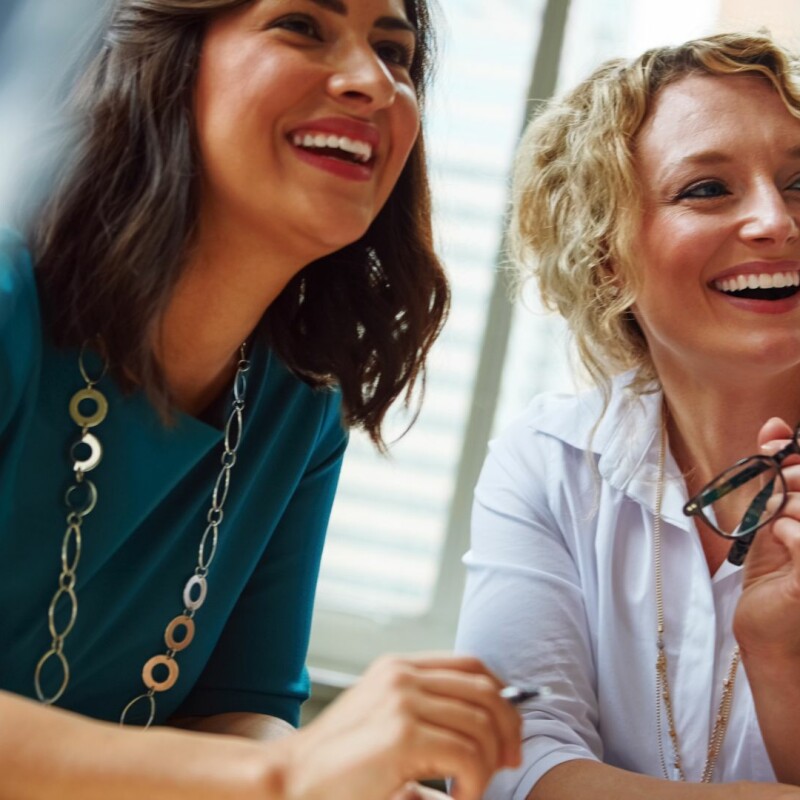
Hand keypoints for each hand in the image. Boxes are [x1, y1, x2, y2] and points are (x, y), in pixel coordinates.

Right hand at [281, 653, 521, 799]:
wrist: (291, 783)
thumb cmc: (340, 766)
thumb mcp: (387, 725)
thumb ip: (428, 715)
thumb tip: (493, 731)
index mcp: (399, 668)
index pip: (473, 665)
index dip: (504, 696)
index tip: (511, 734)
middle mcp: (402, 675)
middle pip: (485, 691)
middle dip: (509, 731)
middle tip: (508, 766)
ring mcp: (400, 700)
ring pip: (481, 726)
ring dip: (488, 767)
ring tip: (470, 791)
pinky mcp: (401, 733)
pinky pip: (467, 755)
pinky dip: (473, 785)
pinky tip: (458, 799)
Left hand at [734, 417, 799, 661]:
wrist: (766, 629)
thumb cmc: (775, 574)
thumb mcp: (773, 515)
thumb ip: (775, 473)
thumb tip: (774, 424)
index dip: (797, 455)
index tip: (775, 451)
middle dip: (792, 477)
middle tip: (776, 495)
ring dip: (787, 505)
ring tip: (778, 525)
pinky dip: (786, 530)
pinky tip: (781, 540)